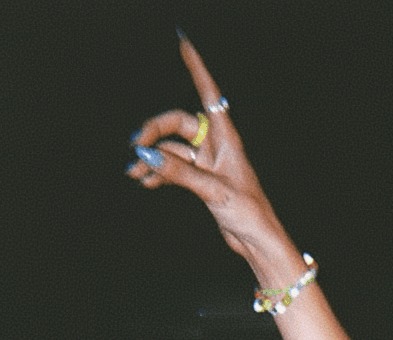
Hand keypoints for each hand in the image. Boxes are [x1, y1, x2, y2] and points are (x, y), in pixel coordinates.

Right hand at [126, 35, 290, 268]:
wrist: (258, 241)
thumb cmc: (249, 214)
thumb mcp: (213, 191)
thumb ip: (180, 173)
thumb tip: (148, 156)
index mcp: (227, 139)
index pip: (209, 94)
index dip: (197, 69)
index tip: (185, 44)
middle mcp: (217, 146)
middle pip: (179, 124)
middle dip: (154, 132)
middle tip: (136, 146)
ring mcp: (209, 163)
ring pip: (173, 150)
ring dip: (153, 158)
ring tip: (134, 172)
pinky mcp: (203, 181)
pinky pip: (175, 168)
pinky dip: (160, 173)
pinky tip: (147, 181)